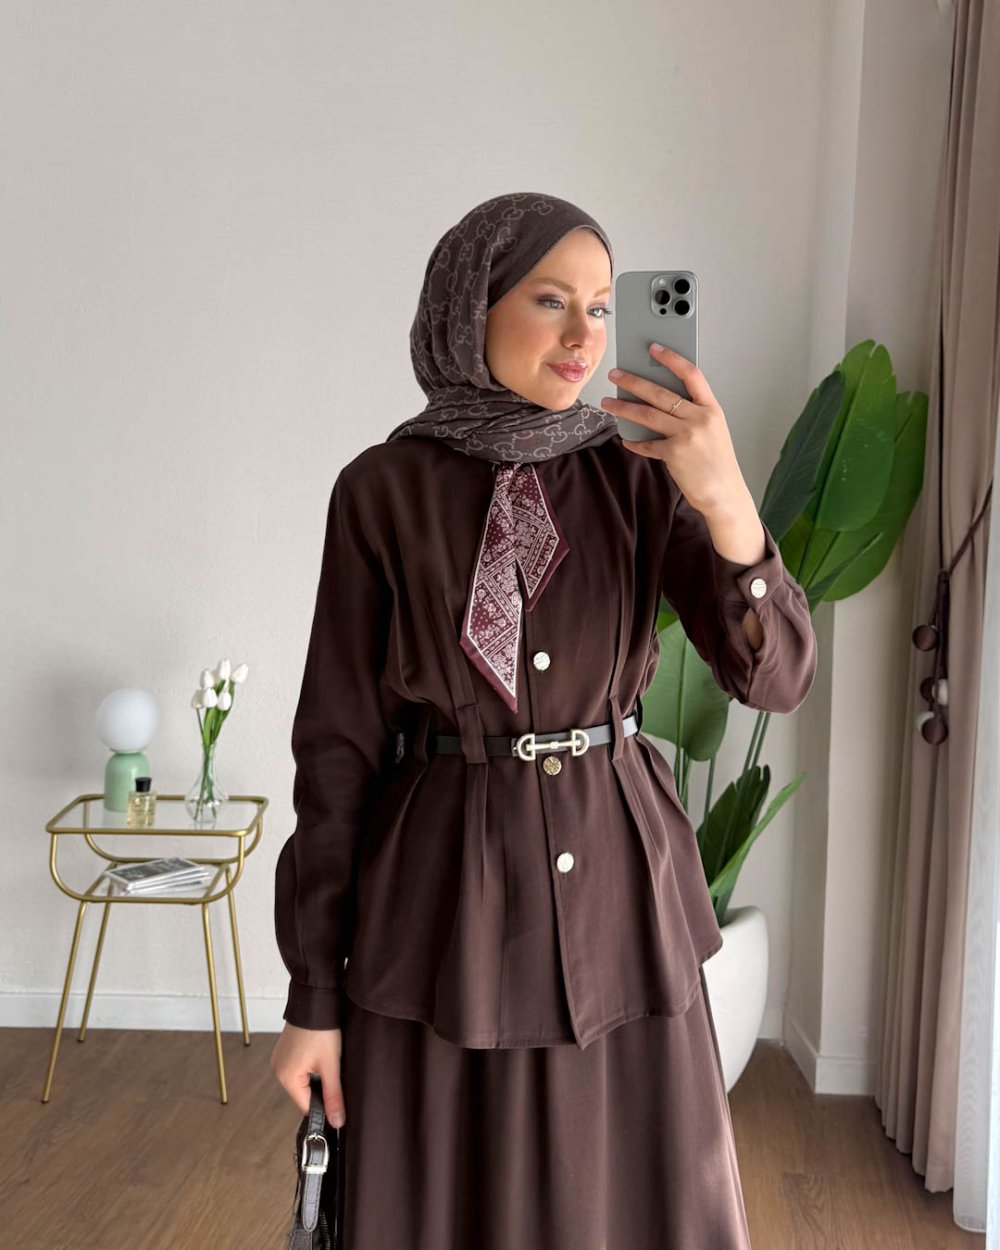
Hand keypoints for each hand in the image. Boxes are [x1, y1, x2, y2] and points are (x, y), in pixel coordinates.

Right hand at [271, 1021, 345, 1126]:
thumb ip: (333, 1096)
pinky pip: (299, 1067)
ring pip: (303, 1080)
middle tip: (335, 1072)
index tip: (339, 1102)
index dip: (325, 1106)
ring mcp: (280, 1059)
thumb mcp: (331, 1065)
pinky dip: (311, 1065)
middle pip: (304, 1093)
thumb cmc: (321, 1030)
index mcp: (287, 1078)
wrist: (315, 1000)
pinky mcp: (285, 1051)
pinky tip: (320, 1054)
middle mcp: (278, 1070)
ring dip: (316, 1076)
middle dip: (321, 1087)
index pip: (307, 1106)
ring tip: (328, 1060)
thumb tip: (336, 1122)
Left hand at [601, 343, 749, 519]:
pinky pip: (647, 444)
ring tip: (608, 402)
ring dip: (623, 407)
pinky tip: (626, 440)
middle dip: (633, 381)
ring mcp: (686, 435)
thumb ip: (693, 413)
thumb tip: (660, 400)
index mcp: (711, 409)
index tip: (654, 348)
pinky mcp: (674, 454)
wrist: (725, 494)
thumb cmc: (718, 463)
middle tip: (615, 374)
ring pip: (647, 414)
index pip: (691, 374)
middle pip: (660, 392)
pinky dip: (635, 442)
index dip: (671, 358)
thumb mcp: (713, 431)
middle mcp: (699, 418)